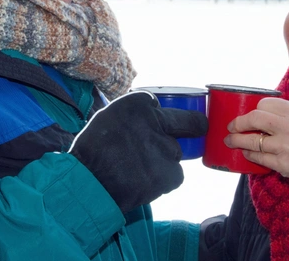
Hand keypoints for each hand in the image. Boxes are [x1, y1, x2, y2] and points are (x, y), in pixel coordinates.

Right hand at [69, 91, 207, 213]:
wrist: (88, 185)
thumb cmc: (91, 153)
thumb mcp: (106, 119)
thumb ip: (128, 116)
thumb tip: (144, 117)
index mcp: (137, 104)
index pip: (157, 103)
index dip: (155, 114)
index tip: (153, 122)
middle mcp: (155, 121)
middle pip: (188, 121)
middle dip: (196, 124)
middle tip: (200, 127)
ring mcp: (165, 148)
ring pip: (176, 152)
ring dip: (165, 159)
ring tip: (141, 170)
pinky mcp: (171, 173)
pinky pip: (176, 174)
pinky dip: (165, 179)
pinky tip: (145, 182)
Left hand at [224, 98, 288, 195]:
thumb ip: (287, 114)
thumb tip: (261, 111)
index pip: (264, 104)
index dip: (252, 109)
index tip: (247, 114)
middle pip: (253, 118)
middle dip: (238, 123)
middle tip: (232, 127)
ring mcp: (285, 146)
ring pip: (252, 140)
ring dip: (237, 140)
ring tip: (231, 141)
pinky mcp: (283, 164)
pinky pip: (259, 157)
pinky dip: (250, 154)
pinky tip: (247, 153)